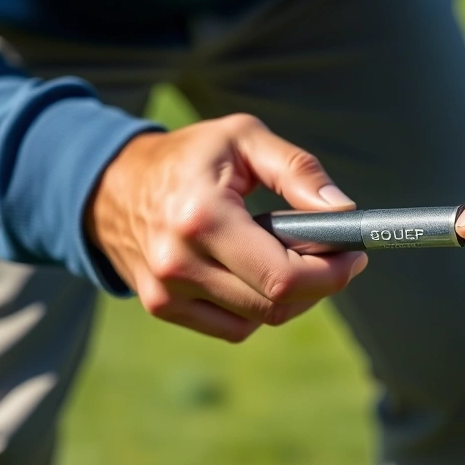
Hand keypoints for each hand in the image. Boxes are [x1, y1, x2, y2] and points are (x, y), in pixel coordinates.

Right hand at [85, 114, 367, 340]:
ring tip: (291, 254)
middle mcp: (177, 263)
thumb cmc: (189, 157)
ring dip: (291, 296)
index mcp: (201, 217)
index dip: (331, 274)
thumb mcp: (244, 138)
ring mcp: (166, 293)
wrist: (111, 185)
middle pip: (274, 305)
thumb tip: (343, 212)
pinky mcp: (163, 308)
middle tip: (336, 255)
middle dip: (319, 283)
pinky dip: (258, 307)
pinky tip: (257, 271)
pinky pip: (233, 327)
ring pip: (258, 321)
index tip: (354, 254)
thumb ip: (298, 170)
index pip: (282, 276)